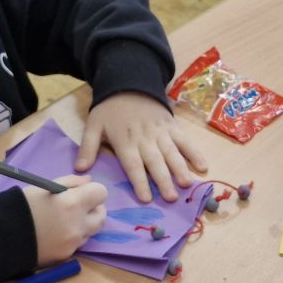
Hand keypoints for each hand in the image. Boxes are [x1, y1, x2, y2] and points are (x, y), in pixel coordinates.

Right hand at [23, 176, 107, 264]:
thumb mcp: (45, 186)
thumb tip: (89, 181)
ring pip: (90, 232)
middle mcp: (77, 224)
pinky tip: (55, 235)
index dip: (92, 192)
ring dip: (83, 225)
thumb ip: (71, 182)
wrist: (0, 236)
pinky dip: (71, 238)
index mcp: (73, 203)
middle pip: (102, 216)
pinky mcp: (66, 256)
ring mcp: (73, 243)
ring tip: (62, 222)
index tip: (82, 193)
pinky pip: (77, 245)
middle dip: (93, 210)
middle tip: (79, 207)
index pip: (101, 193)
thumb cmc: (21, 205)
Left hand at [77, 92, 210, 202]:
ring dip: (180, 169)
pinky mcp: (172, 126)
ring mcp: (161, 133)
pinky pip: (185, 141)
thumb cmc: (110, 110)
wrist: (129, 83)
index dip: (140, 181)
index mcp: (125, 141)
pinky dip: (195, 153)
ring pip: (172, 153)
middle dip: (163, 180)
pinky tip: (203, 166)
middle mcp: (145, 139)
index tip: (146, 198)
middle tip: (171, 198)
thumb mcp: (93, 125)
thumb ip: (87, 147)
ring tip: (186, 184)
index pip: (133, 165)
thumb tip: (80, 170)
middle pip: (155, 162)